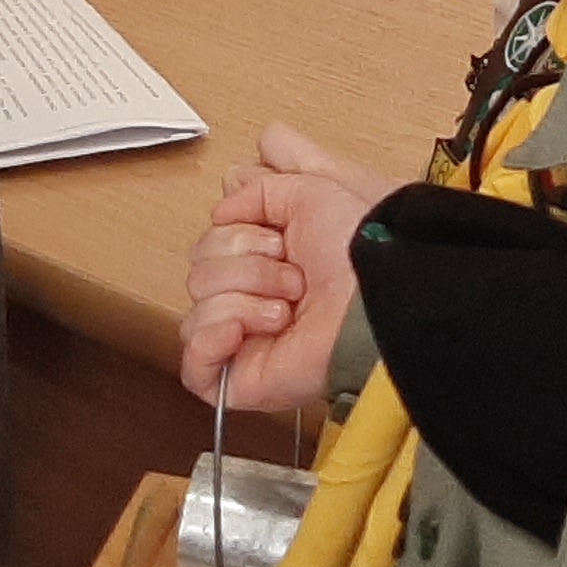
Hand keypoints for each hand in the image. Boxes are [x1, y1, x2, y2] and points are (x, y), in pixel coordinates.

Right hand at [177, 123, 384, 409]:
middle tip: (292, 275)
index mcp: (265, 257)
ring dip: (241, 297)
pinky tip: (239, 331)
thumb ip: (259, 188)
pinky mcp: (240, 378)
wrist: (372, 302)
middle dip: (243, 263)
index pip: (210, 238)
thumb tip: (222, 206)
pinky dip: (209, 339)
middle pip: (198, 268)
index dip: (236, 230)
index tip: (278, 236)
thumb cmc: (355, 250)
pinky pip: (193, 364)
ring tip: (284, 308)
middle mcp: (251, 295)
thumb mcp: (308, 191)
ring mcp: (243, 338)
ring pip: (195, 306)